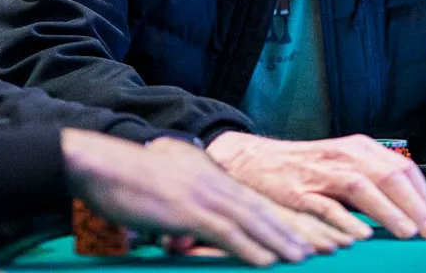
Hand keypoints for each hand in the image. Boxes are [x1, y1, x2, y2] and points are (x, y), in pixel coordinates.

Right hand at [61, 130, 318, 266]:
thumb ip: (190, 198)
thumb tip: (197, 221)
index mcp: (213, 177)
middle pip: (266, 209)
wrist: (100, 164)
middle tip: (326, 245)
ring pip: (253, 221)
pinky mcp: (187, 210)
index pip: (259, 200)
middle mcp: (215, 183)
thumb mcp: (170, 180)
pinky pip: (226, 232)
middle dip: (297, 229)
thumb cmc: (127, 177)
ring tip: (306, 258)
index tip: (313, 231)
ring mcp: (203, 195)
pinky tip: (268, 261)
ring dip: (282, 242)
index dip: (287, 217)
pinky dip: (250, 247)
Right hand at [207, 132, 425, 240]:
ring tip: (408, 233)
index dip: (424, 195)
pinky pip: (326, 205)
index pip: (403, 167)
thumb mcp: (344, 167)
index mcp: (359, 148)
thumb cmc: (305, 168)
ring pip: (362, 186)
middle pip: (388, 176)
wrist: (255, 161)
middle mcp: (344, 154)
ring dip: (388, 211)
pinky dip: (345, 219)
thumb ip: (374, 185)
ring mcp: (321, 171)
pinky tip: (361, 235)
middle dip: (414, 206)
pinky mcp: (298, 191)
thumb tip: (413, 212)